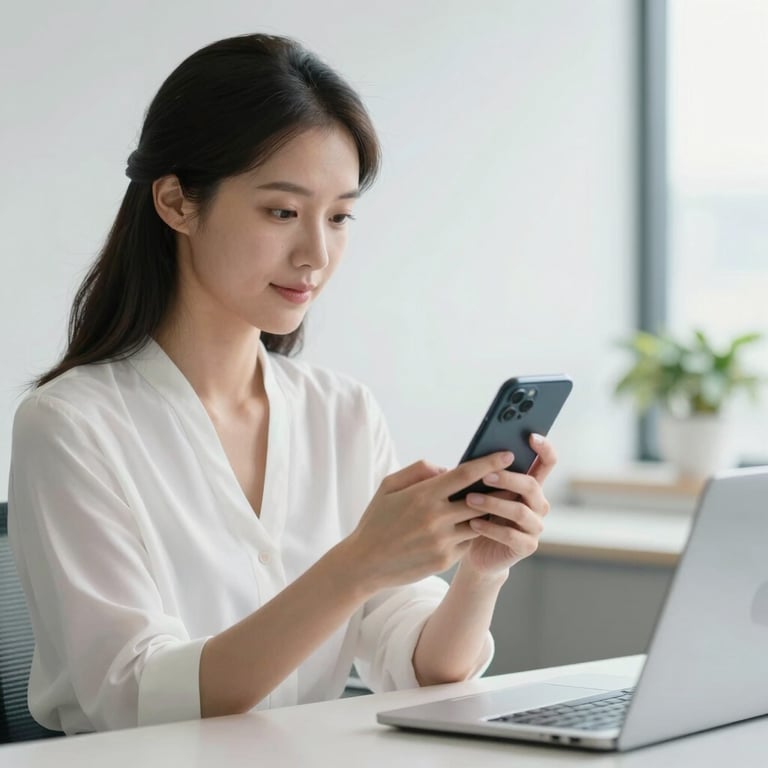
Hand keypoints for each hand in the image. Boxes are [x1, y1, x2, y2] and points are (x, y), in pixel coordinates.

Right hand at [344, 451, 517, 592]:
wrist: (364, 563)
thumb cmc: (377, 520)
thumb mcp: (389, 486)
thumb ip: (418, 470)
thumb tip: (446, 468)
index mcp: (422, 495)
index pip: (464, 475)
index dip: (489, 463)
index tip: (507, 454)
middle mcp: (435, 518)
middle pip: (480, 499)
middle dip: (500, 488)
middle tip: (515, 478)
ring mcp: (442, 541)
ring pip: (478, 522)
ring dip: (490, 512)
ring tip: (503, 501)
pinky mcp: (445, 560)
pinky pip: (468, 542)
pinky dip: (473, 532)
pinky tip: (477, 524)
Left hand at [459, 434, 556, 576]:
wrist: (476, 552)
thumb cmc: (477, 514)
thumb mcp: (481, 490)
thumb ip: (485, 473)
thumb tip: (476, 455)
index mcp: (530, 486)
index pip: (547, 463)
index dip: (544, 448)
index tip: (531, 436)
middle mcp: (538, 504)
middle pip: (531, 485)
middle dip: (507, 478)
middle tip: (484, 475)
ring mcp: (535, 527)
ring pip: (520, 511)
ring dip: (494, 503)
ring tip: (470, 499)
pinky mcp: (526, 547)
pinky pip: (511, 535)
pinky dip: (490, 528)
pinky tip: (473, 523)